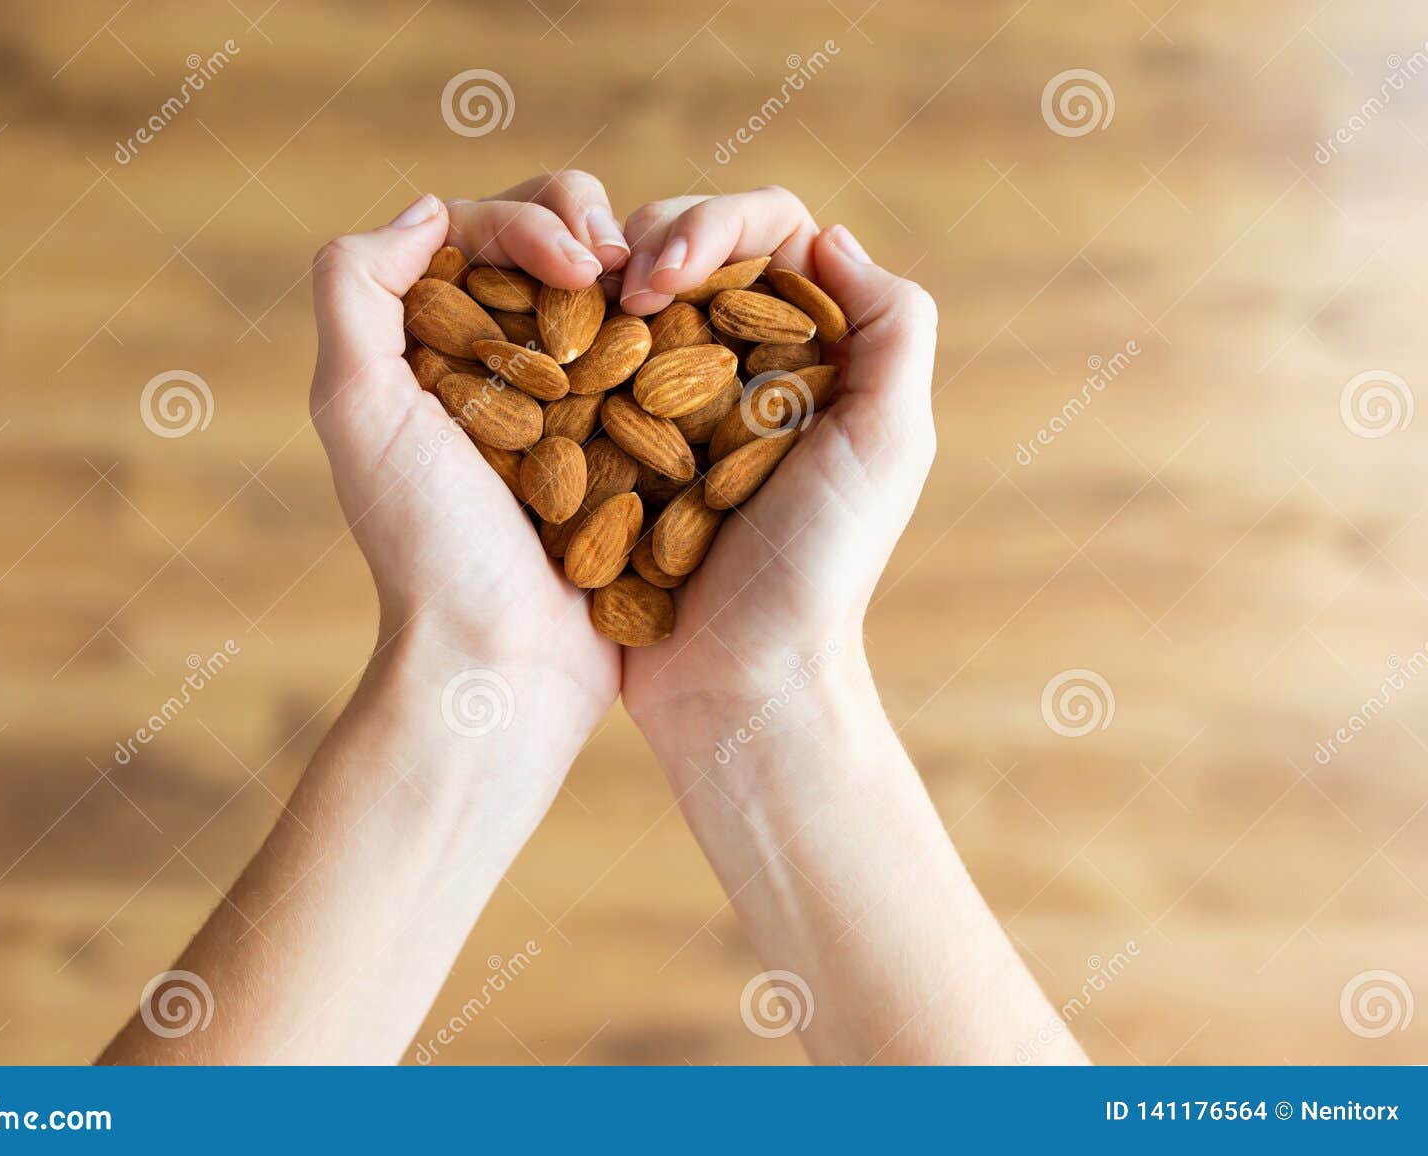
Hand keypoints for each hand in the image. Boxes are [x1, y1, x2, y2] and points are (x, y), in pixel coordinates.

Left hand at [308, 173, 631, 786]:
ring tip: (667, 297)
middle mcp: (498, 365)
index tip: (578, 265)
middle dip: (589, 229)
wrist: (505, 664)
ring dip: (643, 277)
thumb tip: (430, 210)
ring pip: (612, 293)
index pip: (479, 231)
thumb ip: (356, 289)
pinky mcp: (627, 445)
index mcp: (430, 347)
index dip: (530, 221)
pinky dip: (679, 335)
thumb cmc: (429, 546)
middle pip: (550, 245)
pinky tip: (698, 340)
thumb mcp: (359, 409)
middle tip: (627, 270)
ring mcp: (569, 402)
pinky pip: (659, 360)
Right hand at [614, 188, 938, 758]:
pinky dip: (561, 345)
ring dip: (600, 288)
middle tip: (623, 289)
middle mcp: (742, 367)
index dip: (717, 224)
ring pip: (629, 298)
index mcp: (813, 354)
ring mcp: (672, 405)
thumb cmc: (815, 570)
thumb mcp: (887, 444)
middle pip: (693, 249)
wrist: (735, 683)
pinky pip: (582, 367)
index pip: (770, 233)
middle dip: (652, 243)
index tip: (667, 273)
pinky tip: (542, 351)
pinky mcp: (612, 449)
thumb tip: (830, 238)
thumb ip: (892, 328)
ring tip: (575, 313)